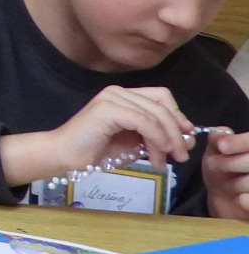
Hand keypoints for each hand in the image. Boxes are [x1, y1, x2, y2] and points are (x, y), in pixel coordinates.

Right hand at [0, 84, 197, 185]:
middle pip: (162, 105)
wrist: (66, 157)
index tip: (185, 140)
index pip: (161, 97)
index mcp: (124, 96)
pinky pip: (143, 122)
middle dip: (177, 132)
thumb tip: (188, 139)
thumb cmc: (97, 151)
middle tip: (180, 156)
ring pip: (155, 114)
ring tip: (164, 161)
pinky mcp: (108, 108)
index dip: (177, 116)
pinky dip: (156, 138)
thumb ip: (158, 138)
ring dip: (166, 140)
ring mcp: (112, 97)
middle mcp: (118, 91)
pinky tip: (156, 155)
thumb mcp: (136, 144)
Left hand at [203, 128, 248, 220]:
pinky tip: (239, 198)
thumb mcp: (216, 152)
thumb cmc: (224, 171)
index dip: (239, 142)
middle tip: (214, 166)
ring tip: (229, 185)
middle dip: (229, 163)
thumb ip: (219, 139)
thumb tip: (222, 132)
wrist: (228, 200)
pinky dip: (243, 200)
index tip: (221, 146)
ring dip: (234, 183)